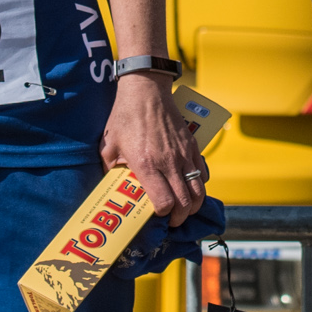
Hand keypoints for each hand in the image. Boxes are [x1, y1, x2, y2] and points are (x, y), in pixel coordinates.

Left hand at [105, 73, 205, 222]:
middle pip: (184, 202)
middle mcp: (169, 162)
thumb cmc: (124, 117)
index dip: (162, 215)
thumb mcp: (108, 146)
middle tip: (171, 220)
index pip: (164, 202)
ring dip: (193, 206)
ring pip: (198, 191)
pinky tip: (190, 189)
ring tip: (184, 209)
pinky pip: (203, 174)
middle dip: (179, 218)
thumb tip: (113, 187)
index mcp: (147, 164)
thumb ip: (110, 170)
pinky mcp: (192, 146)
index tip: (155, 215)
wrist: (146, 91)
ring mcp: (184, 154)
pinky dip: (200, 187)